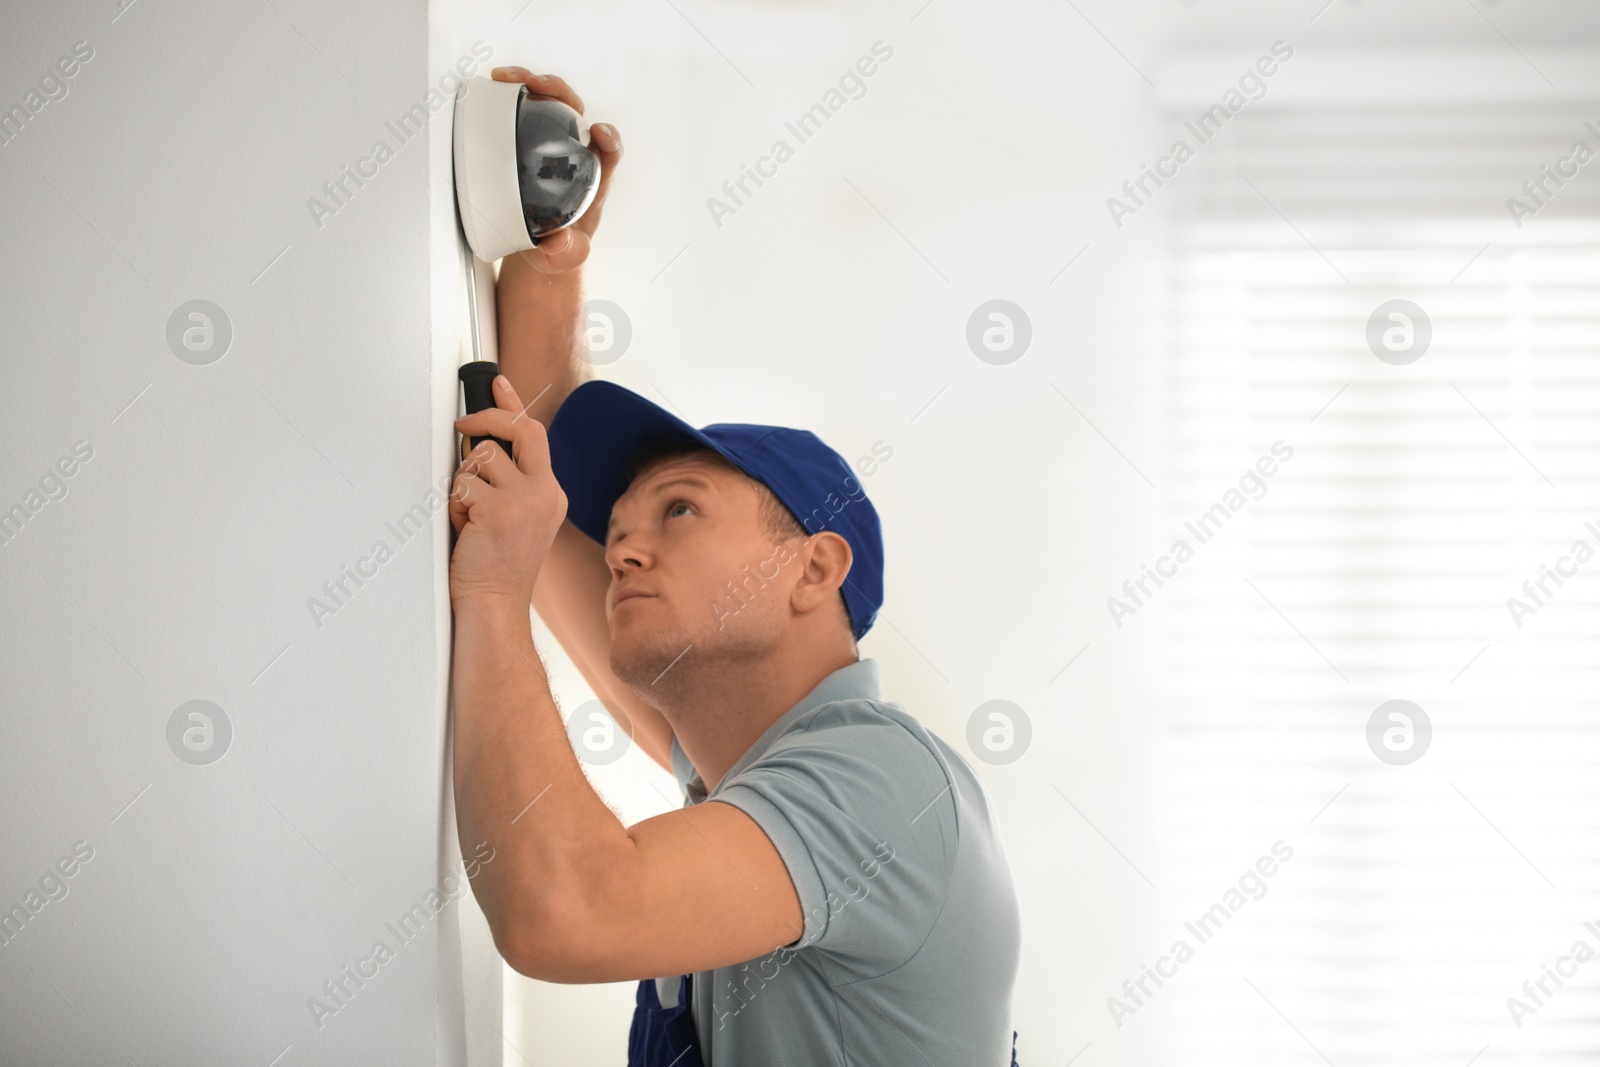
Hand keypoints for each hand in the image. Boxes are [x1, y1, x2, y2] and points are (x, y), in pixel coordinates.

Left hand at [449, 375, 568, 610]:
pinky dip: (454, 502)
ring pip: (483, 455)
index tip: (498, 382)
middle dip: (487, 417)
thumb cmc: (495, 566)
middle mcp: (545, 493)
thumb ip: (507, 483)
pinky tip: (463, 526)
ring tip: (466, 511)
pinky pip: (463, 482)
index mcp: (550, 494)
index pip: (535, 435)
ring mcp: (526, 500)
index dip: (513, 404)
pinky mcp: (500, 509)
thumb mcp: (514, 517)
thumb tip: (478, 445)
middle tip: (462, 425)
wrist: (494, 605)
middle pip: (521, 429)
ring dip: (463, 478)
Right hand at [489, 66, 622, 274]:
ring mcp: (551, 140)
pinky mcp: (528, 135)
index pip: (610, 151)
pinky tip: (491, 88)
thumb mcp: (565, 254)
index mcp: (593, 177)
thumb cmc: (558, 244)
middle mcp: (575, 151)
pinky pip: (522, 108)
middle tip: (539, 87)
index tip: (599, 132)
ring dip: (530, 82)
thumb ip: (568, 253)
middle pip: (577, 112)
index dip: (609, 138)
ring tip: (507, 78)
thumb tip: (560, 242)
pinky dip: (508, 93)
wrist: (536, 242)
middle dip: (561, 94)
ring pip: (549, 102)